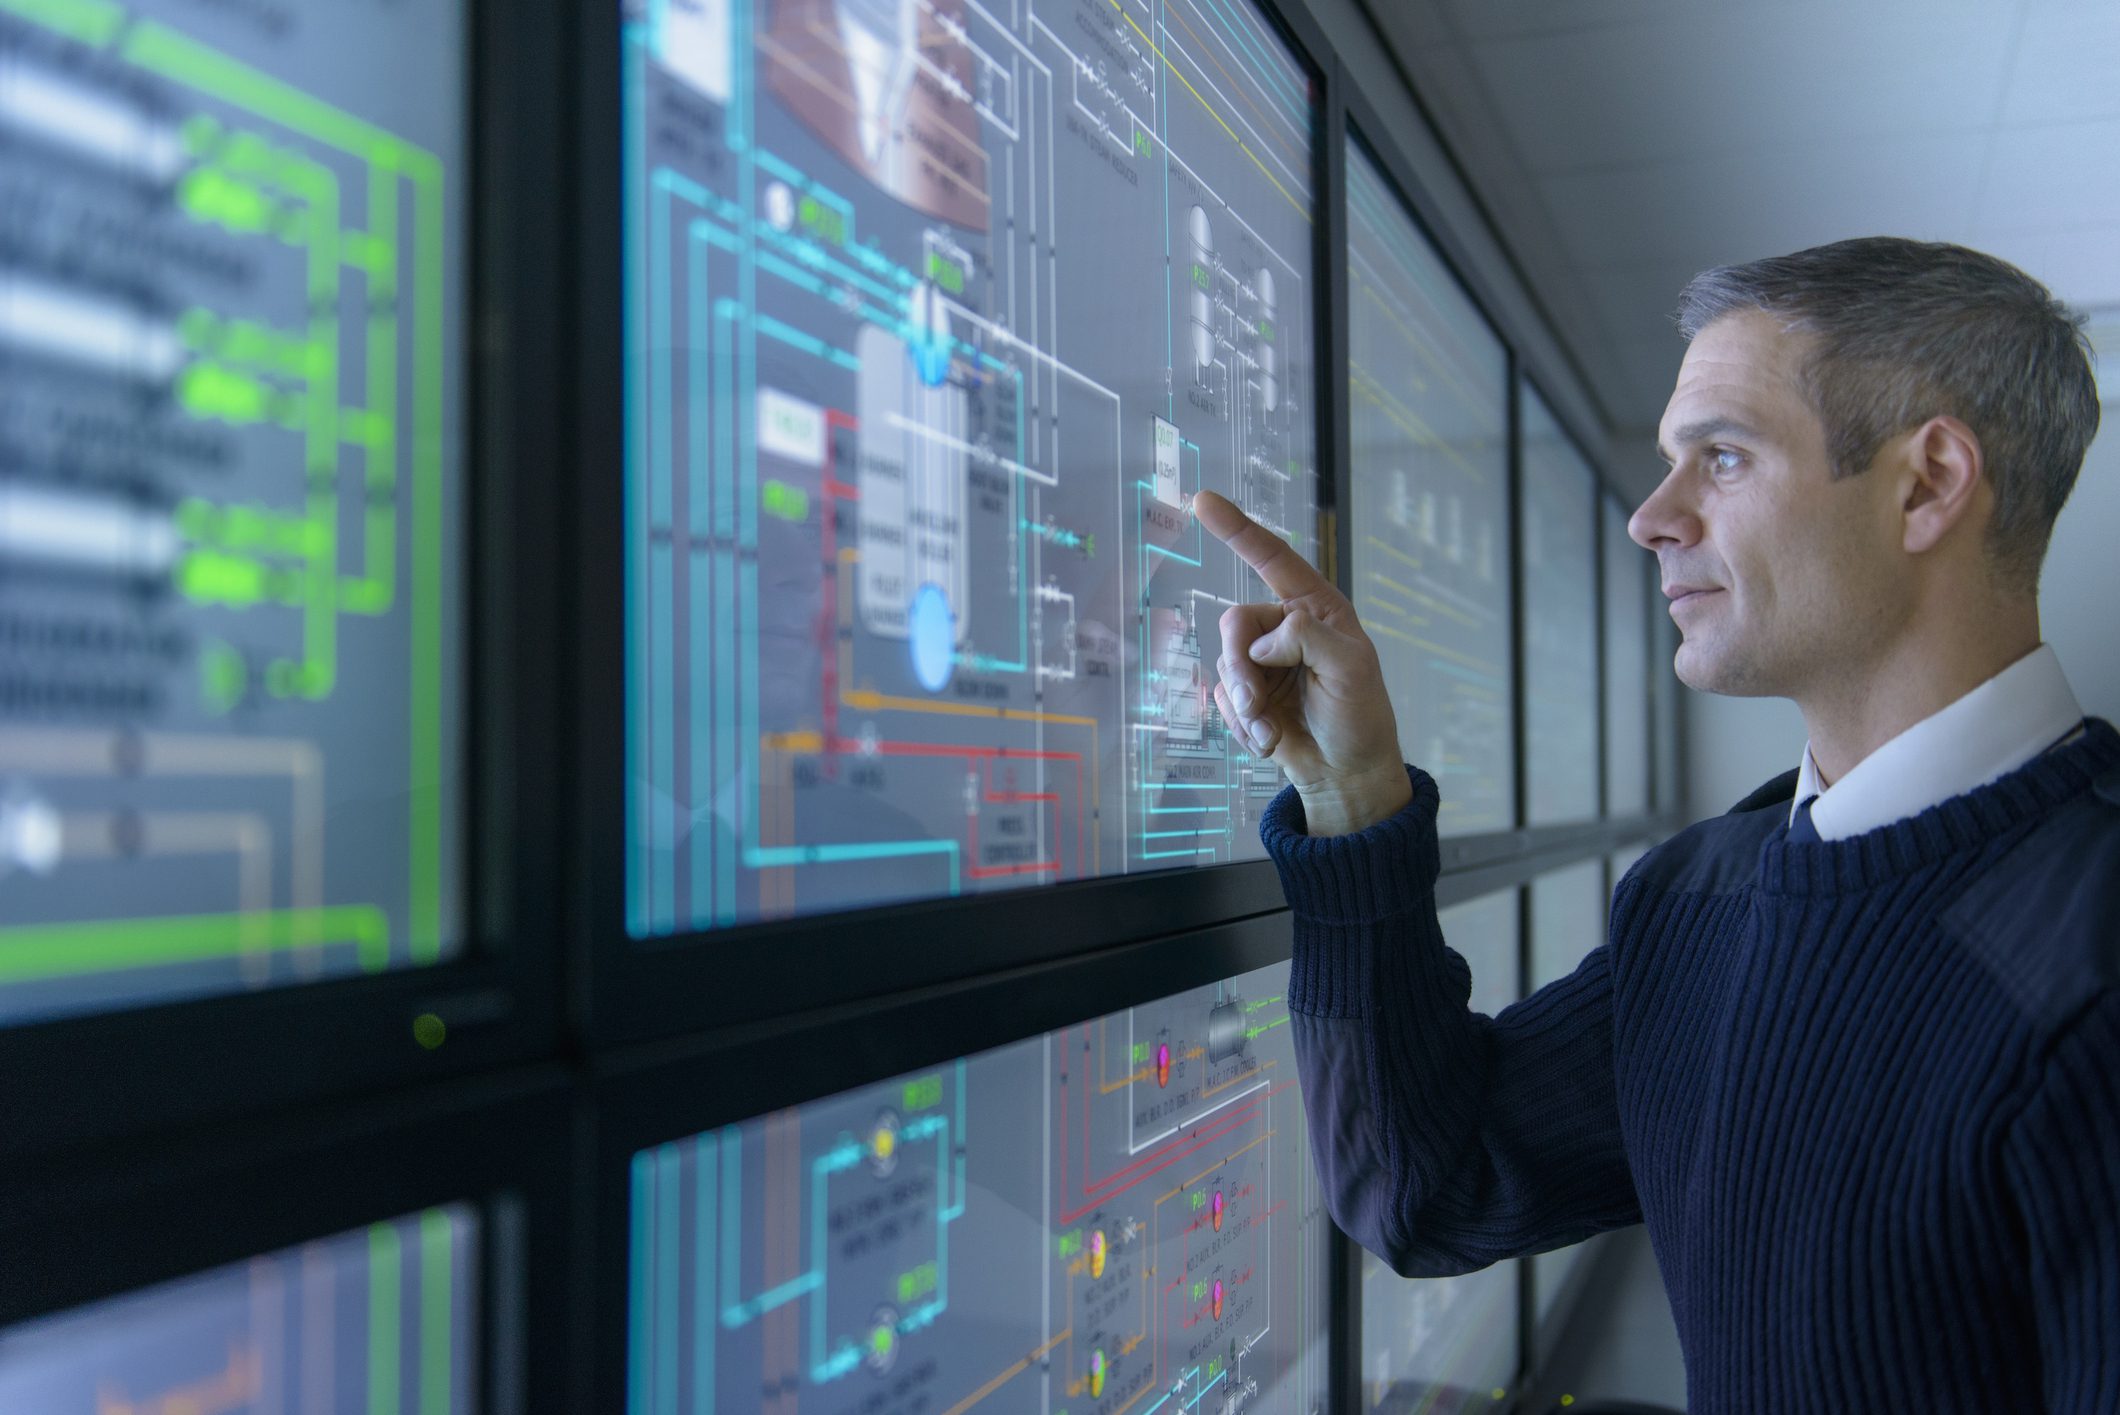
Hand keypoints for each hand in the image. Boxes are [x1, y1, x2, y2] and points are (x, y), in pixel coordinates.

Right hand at [1192, 491, 1411, 836]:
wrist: (1344, 775)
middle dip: (1241, 667)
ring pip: (1224, 664)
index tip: (1203, 501)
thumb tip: (1261, 643)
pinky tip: (1268, 740)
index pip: (1273, 559)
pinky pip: (1221, 697)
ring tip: (1271, 733)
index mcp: (1316, 609)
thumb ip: (1307, 639)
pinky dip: (1241, 724)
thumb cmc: (1361, 717)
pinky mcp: (1247, 694)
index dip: (1238, 530)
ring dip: (1244, 706)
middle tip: (1256, 703)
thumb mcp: (1351, 670)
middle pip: (1234, 623)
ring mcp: (1263, 662)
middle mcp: (1285, 629)